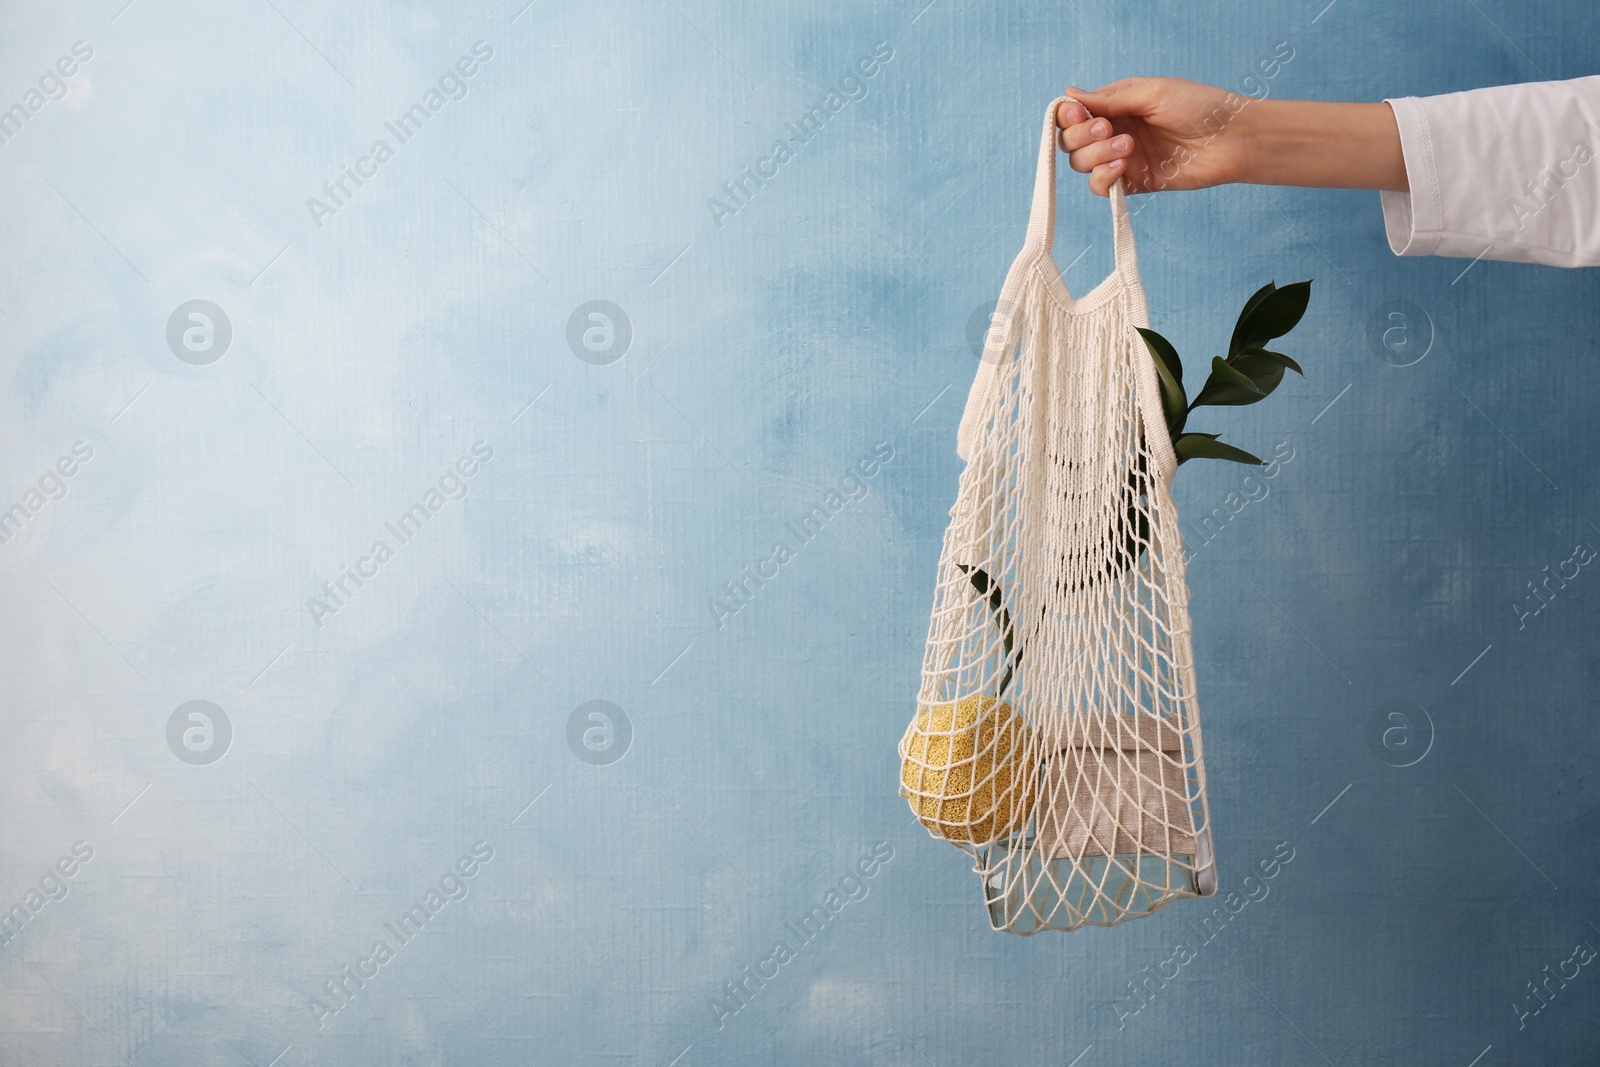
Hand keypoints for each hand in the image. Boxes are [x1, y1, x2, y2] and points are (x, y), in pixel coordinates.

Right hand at [1055, 77, 1247, 195]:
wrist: (1230, 139)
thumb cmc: (1199, 107)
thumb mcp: (1153, 92)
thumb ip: (1110, 99)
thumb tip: (1069, 96)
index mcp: (1117, 104)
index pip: (1075, 113)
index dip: (1068, 116)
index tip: (1079, 114)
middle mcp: (1115, 131)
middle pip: (1071, 140)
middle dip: (1081, 135)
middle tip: (1108, 129)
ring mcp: (1122, 158)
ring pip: (1081, 163)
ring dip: (1095, 154)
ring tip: (1127, 146)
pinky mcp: (1133, 182)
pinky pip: (1099, 187)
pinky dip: (1102, 178)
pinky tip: (1122, 166)